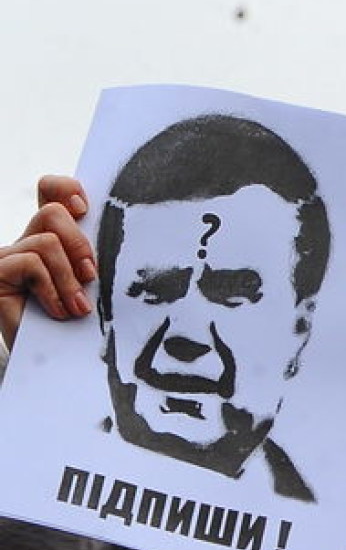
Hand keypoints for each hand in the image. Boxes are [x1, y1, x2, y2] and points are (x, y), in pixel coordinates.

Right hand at [0, 176, 96, 348]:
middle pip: (52, 212)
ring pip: (46, 241)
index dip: (65, 189)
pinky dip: (51, 289)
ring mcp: (10, 256)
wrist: (49, 360)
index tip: (85, 209)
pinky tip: (58, 311)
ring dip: (69, 278)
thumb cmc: (76, 324)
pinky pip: (30, 263)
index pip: (50, 193)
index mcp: (53, 238)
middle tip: (92, 275)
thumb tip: (130, 246)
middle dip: (79, 243)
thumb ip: (95, 262)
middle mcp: (28, 241)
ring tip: (77, 306)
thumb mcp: (90, 287)